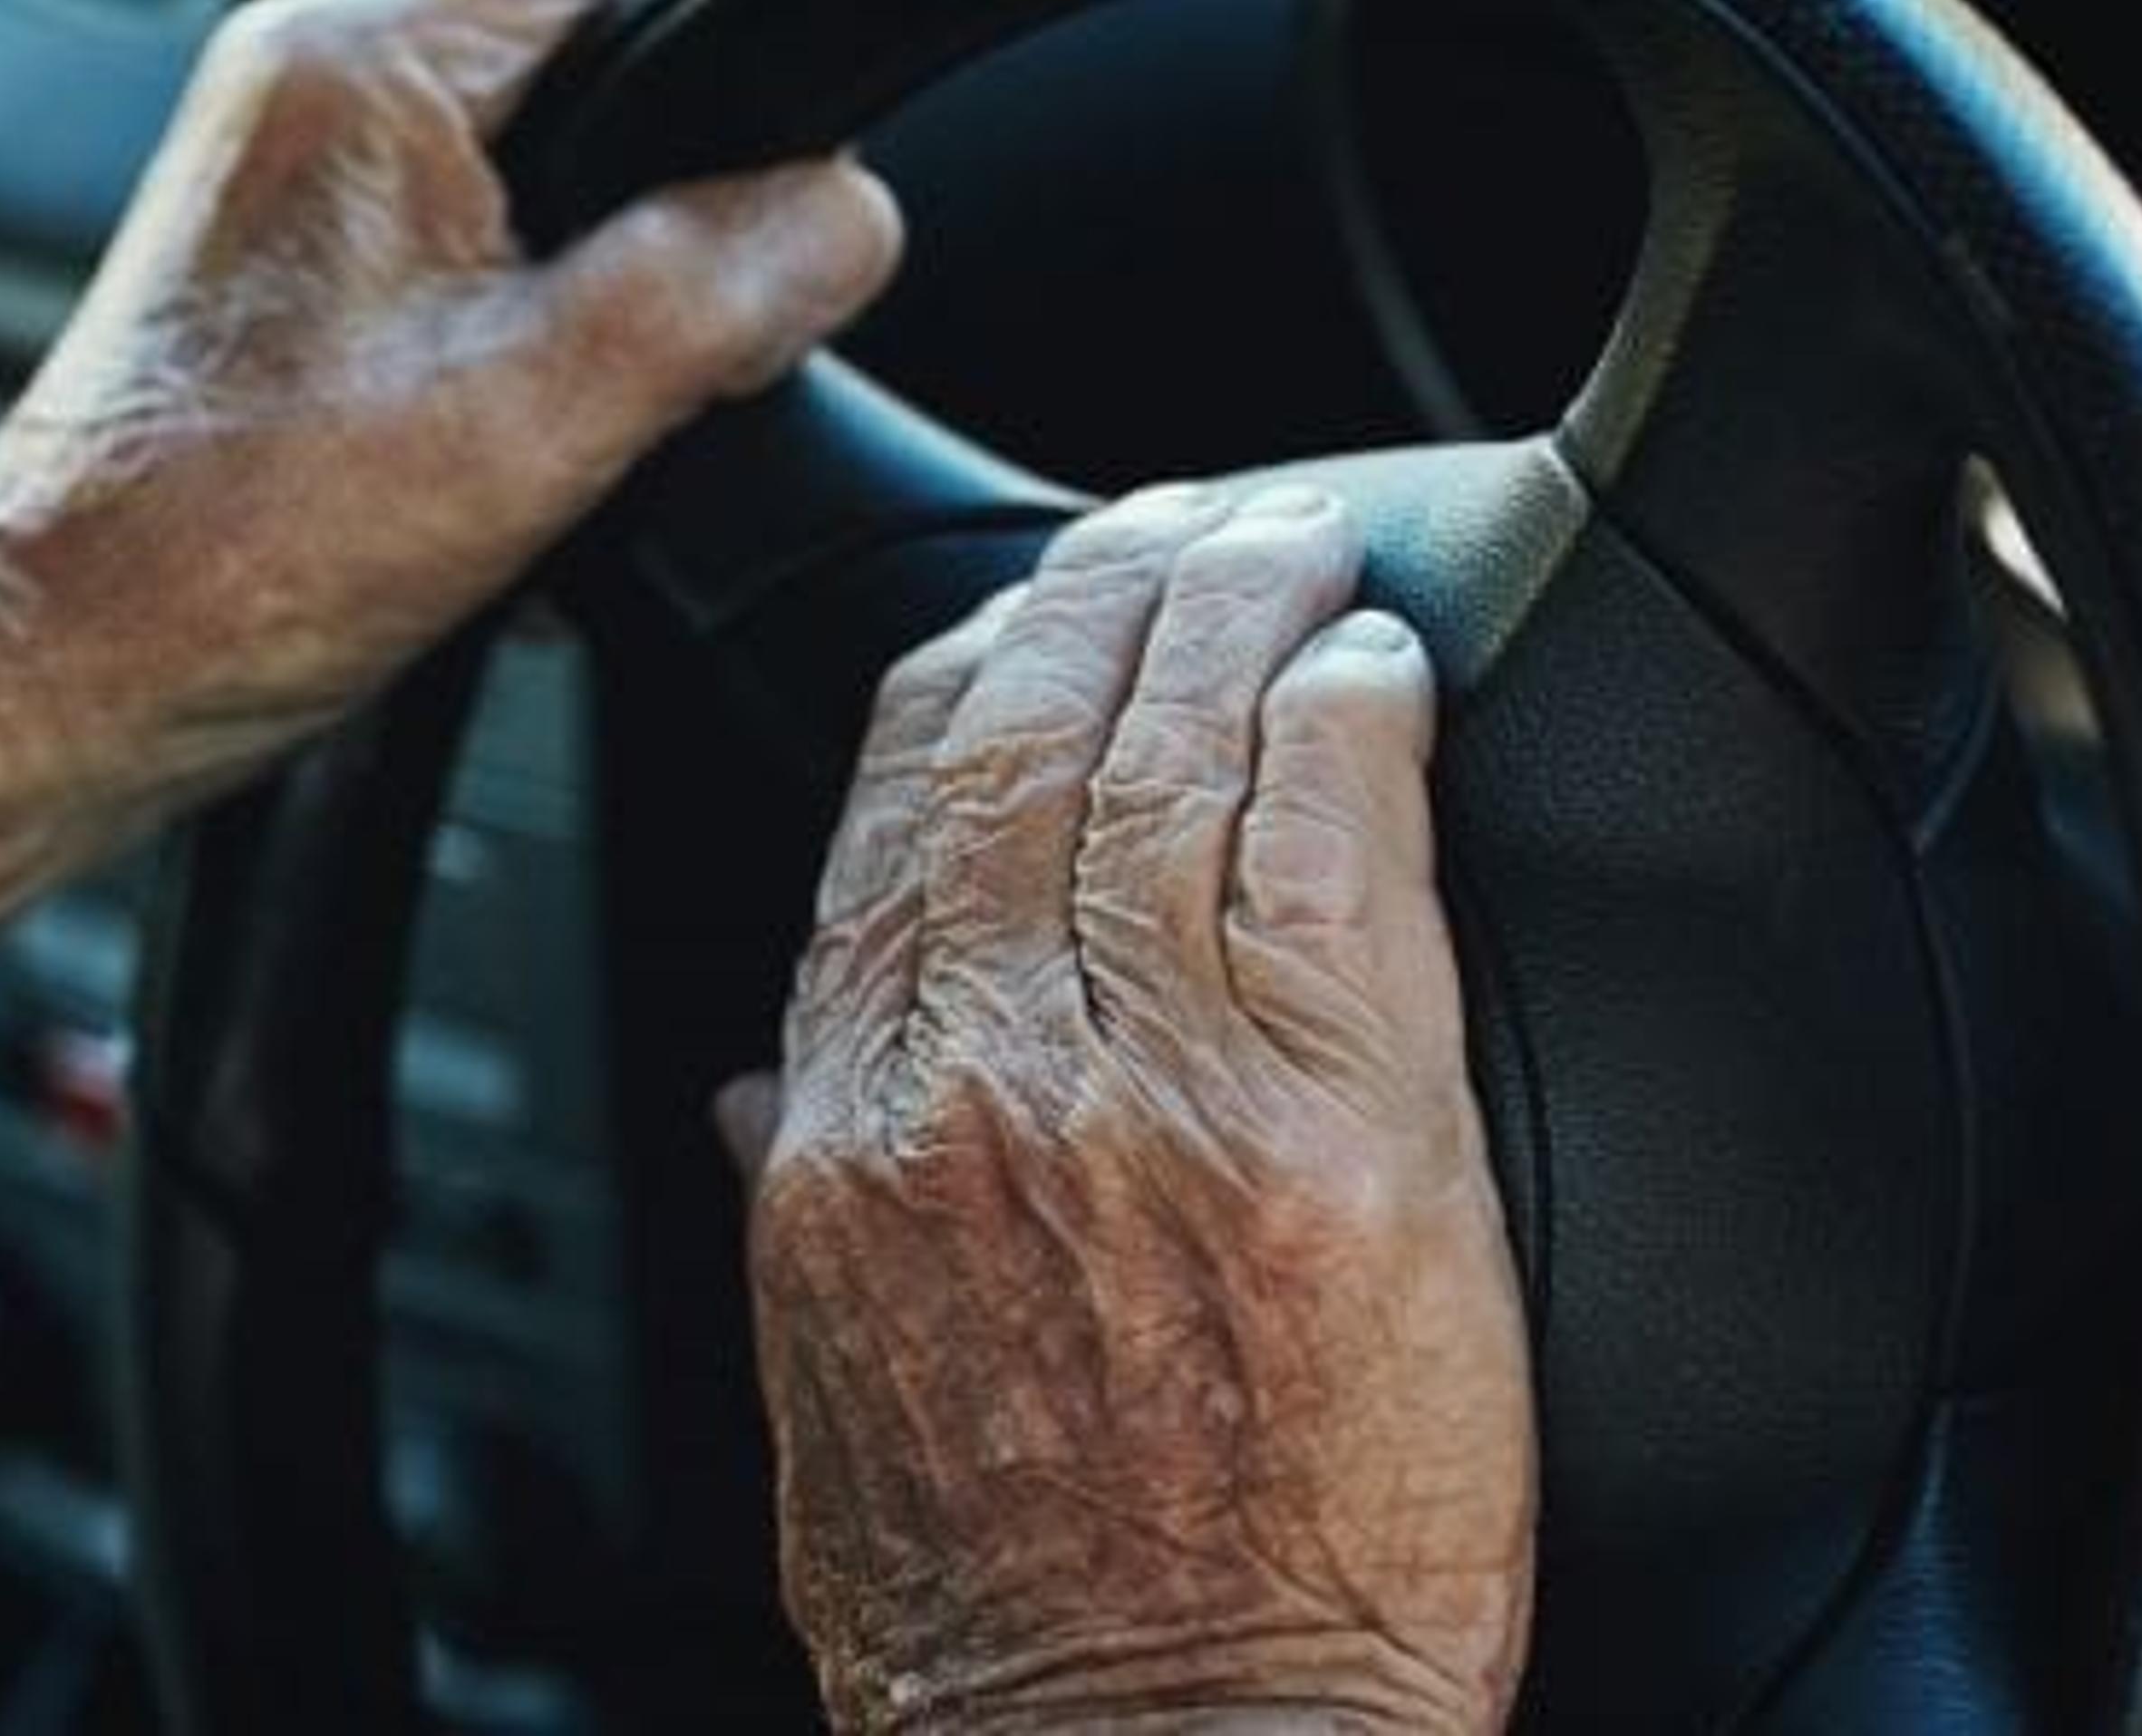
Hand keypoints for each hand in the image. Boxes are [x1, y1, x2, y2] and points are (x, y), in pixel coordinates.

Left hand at [0, 0, 897, 796]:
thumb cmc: (226, 555)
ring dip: (602, 307)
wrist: (68, 680)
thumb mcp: (539, 417)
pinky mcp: (307, 271)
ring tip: (551, 419)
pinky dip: (534, 350)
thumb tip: (849, 214)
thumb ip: (717, 288)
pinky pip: (487, 259)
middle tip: (635, 369)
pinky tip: (502, 451)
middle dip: (670, 231)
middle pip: (607, 86)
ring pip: (556, 186)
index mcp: (363, 59)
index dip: (736, 110)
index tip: (754, 233)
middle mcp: (318, 83)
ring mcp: (305, 176)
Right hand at [721, 486, 1536, 1730]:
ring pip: (1179, 761)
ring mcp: (1156, 1095)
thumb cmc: (1003, 1620)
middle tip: (1178, 521)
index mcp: (850, 1134)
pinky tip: (1374, 666)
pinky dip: (1350, 727)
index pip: (891, 817)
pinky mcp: (1339, 1137)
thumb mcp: (827, 1396)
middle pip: (1031, 740)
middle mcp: (981, 1083)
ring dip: (1241, 611)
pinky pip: (1335, 853)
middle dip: (1107, 588)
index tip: (1029, 614)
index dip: (970, 673)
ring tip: (1291, 544)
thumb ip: (802, 1196)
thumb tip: (767, 1080)